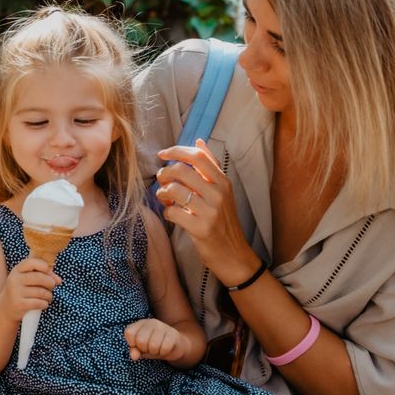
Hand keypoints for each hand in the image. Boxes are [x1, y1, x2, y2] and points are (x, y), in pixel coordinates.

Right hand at [0, 258, 61, 322]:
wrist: (6, 307)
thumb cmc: (22, 290)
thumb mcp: (27, 279)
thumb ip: (43, 275)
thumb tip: (59, 280)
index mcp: (17, 270)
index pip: (31, 262)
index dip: (43, 265)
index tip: (48, 271)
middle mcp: (15, 279)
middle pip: (39, 277)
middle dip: (50, 283)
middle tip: (52, 287)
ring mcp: (15, 292)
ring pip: (41, 292)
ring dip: (49, 295)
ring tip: (48, 297)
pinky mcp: (18, 304)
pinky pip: (38, 303)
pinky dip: (45, 304)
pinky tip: (43, 304)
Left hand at [124, 318, 186, 361]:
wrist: (174, 346)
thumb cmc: (154, 346)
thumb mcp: (141, 349)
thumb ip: (134, 351)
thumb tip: (134, 356)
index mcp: (141, 323)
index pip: (129, 333)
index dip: (132, 343)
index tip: (138, 345)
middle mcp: (151, 322)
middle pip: (141, 340)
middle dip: (145, 349)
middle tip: (150, 348)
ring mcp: (163, 326)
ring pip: (153, 346)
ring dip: (155, 352)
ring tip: (158, 348)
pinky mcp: (173, 333)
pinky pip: (165, 348)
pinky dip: (164, 352)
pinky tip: (165, 349)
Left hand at [155, 138, 258, 284]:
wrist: (233, 254)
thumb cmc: (223, 220)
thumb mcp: (223, 190)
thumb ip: (211, 165)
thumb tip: (199, 140)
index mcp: (223, 182)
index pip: (197, 156)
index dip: (176, 151)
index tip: (162, 155)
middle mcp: (219, 194)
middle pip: (181, 171)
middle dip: (164, 173)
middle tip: (161, 181)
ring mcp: (210, 211)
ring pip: (174, 190)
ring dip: (162, 193)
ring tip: (165, 198)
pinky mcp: (201, 228)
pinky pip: (172, 212)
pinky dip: (166, 212)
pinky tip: (171, 214)